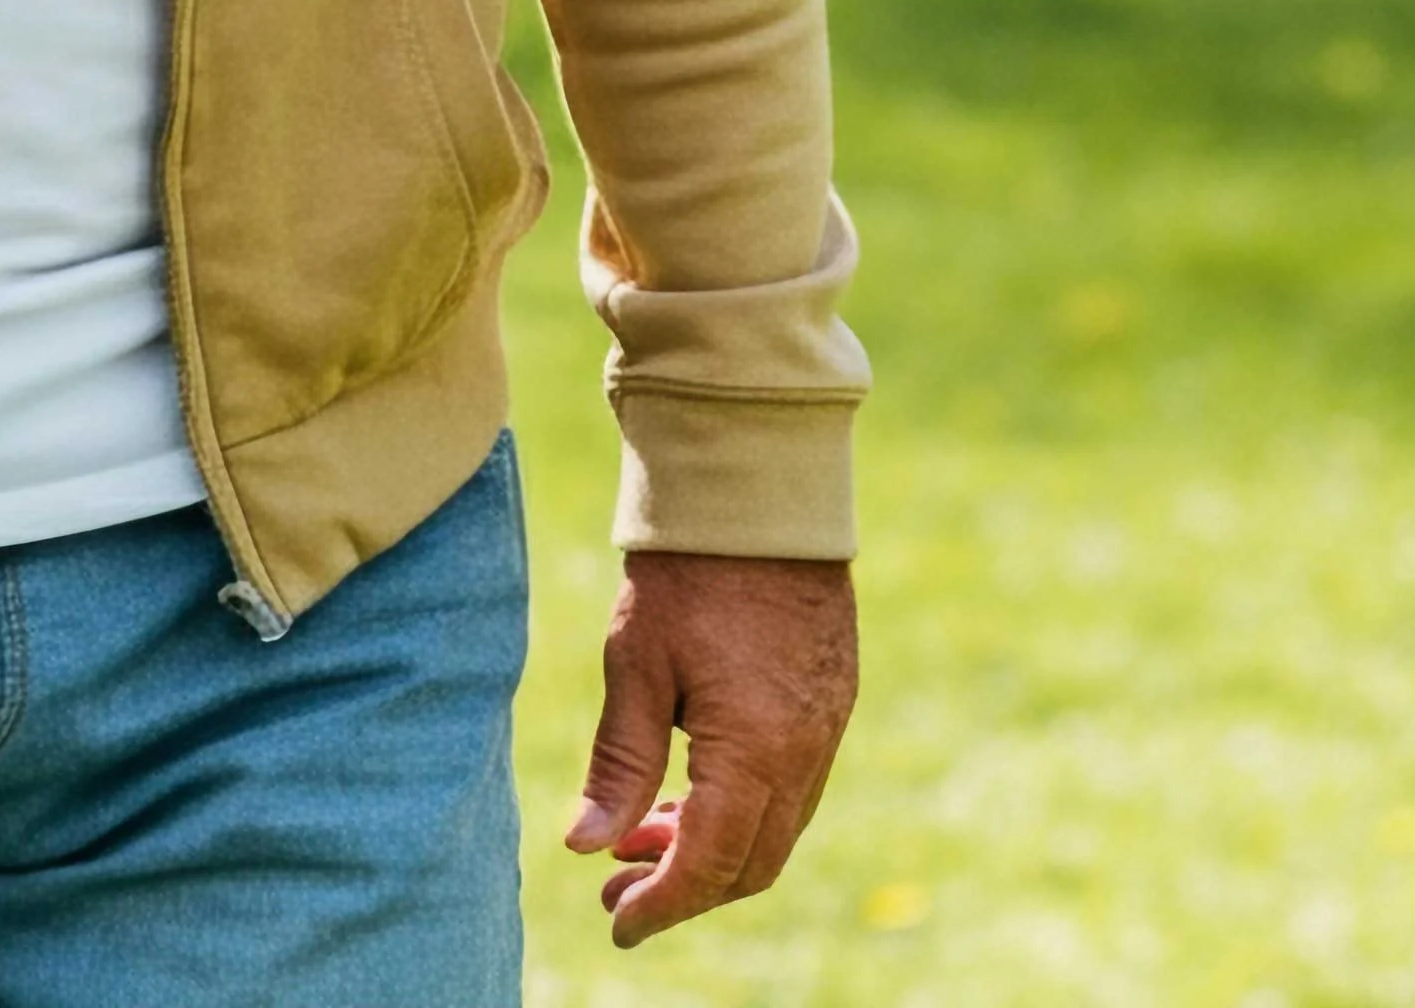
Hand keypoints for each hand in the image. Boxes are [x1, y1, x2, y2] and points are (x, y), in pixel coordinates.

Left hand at [564, 548, 856, 947]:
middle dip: (685, 888)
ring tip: (638, 841)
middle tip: (617, 887)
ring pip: (774, 829)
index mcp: (757, 753)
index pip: (711, 864)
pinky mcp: (830, 703)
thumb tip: (584, 847)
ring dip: (711, 848)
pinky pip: (791, 788)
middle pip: (751, 863)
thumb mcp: (636, 664)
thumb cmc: (687, 571)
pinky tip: (689, 796)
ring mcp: (827, 730)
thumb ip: (620, 764)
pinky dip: (741, 809)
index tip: (617, 924)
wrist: (757, 491)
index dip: (663, 904)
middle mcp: (805, 755)